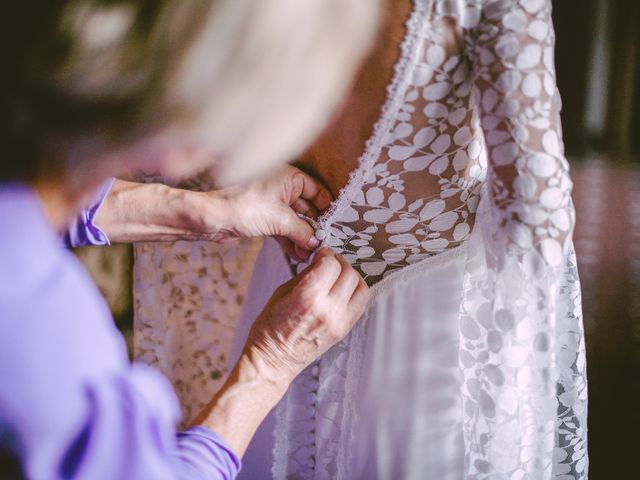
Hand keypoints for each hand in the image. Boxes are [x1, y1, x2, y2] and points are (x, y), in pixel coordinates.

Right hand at [193, 247, 367, 456]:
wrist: (272, 361)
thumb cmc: (269, 329)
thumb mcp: (281, 293)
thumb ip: (305, 275)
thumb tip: (320, 262)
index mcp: (307, 297)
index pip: (331, 263)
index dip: (325, 254)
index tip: (320, 254)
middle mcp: (328, 310)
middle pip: (348, 273)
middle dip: (338, 262)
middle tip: (328, 262)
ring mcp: (339, 322)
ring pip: (360, 287)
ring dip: (350, 276)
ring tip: (337, 275)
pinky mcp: (344, 331)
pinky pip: (361, 304)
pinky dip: (355, 292)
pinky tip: (342, 290)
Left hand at [209, 166, 331, 259]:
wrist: (211, 218)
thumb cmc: (243, 207)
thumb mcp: (280, 220)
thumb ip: (303, 231)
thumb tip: (318, 241)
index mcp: (289, 177)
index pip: (316, 191)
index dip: (326, 208)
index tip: (333, 226)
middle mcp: (281, 186)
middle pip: (306, 207)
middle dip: (313, 228)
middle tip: (321, 245)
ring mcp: (271, 202)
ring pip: (294, 220)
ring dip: (301, 237)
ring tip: (308, 255)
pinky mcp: (262, 216)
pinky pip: (282, 227)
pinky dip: (289, 239)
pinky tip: (297, 254)